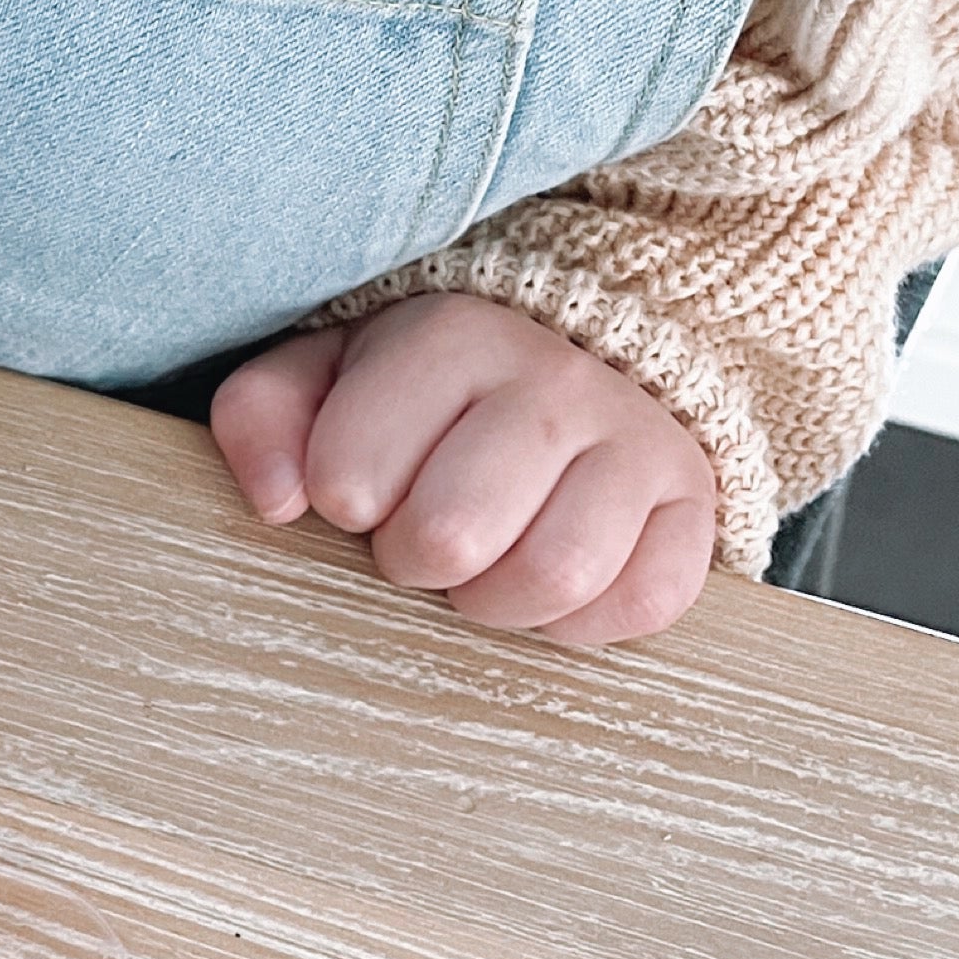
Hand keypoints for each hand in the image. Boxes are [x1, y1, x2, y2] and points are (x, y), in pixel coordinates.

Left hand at [211, 290, 717, 644]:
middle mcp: (556, 381)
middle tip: (421, 541)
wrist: (583, 355)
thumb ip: (265, 414)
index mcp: (453, 337)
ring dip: (497, 600)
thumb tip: (276, 498)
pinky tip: (550, 584)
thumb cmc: (428, 391)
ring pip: (555, 574)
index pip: (353, 475)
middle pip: (454, 534)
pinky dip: (583, 620)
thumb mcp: (329, 375)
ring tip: (483, 567)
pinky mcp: (693, 506)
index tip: (361, 492)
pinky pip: (642, 602)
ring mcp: (638, 442)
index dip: (343, 504)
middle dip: (415, 560)